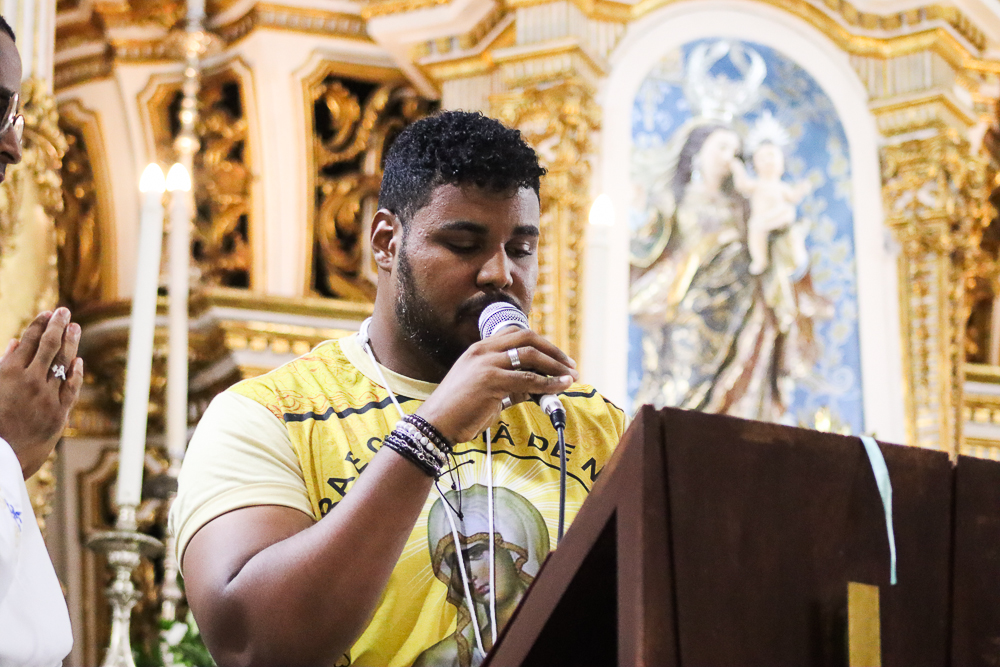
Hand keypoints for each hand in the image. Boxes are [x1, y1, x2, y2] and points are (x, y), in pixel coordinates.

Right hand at [0, 308, 83, 478]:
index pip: (29, 341)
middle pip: (49, 346)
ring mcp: (46, 396)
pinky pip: (71, 387)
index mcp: (7, 373)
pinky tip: (78, 361)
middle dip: (57, 325)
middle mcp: (30, 381)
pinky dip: (75, 372)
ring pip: (63, 363)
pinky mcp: (58, 413)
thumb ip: (3, 363)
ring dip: (70, 343)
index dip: (40, 324)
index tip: (47, 313)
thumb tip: (16, 342)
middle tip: (65, 311)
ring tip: (74, 327)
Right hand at [416, 329, 577, 443]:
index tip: (556, 356)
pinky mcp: (491, 381)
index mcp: (480, 349)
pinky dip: (549, 383)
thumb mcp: (486, 389)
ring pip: (530, 356)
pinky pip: (528, 379)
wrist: (437, 424)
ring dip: (555, 366)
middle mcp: (483, 351)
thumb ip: (511, 385)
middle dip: (553, 350)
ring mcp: (486, 364)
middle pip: (527, 338)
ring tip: (570, 377)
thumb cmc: (460, 410)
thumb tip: (538, 389)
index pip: (516, 333)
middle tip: (569, 365)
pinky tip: (560, 387)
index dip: (541, 343)